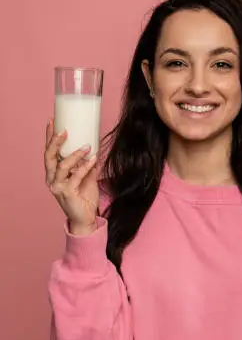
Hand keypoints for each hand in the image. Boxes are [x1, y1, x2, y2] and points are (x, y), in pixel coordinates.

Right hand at [44, 118, 99, 234]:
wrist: (86, 218)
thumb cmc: (84, 198)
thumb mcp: (87, 177)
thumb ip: (88, 165)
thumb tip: (95, 149)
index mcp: (53, 174)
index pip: (49, 153)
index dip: (50, 137)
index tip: (52, 121)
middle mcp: (52, 180)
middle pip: (49, 157)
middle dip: (55, 142)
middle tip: (64, 130)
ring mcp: (58, 187)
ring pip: (62, 165)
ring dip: (75, 154)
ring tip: (87, 146)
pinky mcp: (67, 193)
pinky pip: (75, 176)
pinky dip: (85, 166)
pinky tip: (93, 159)